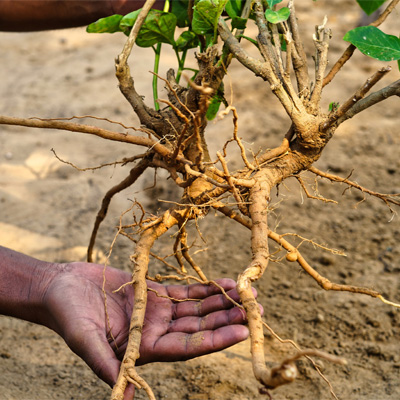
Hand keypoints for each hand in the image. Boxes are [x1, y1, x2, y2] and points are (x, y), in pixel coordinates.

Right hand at [43, 262, 256, 391]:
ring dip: (222, 303)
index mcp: (145, 348)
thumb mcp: (85, 341)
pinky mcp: (154, 292)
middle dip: (228, 319)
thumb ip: (107, 364)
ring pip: (198, 309)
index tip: (243, 331)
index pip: (189, 347)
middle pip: (200, 328)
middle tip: (257, 310)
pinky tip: (224, 283)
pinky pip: (186, 291)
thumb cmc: (68, 316)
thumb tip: (126, 395)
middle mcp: (157, 331)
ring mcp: (158, 311)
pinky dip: (205, 288)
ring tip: (248, 294)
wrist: (61, 288)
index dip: (216, 340)